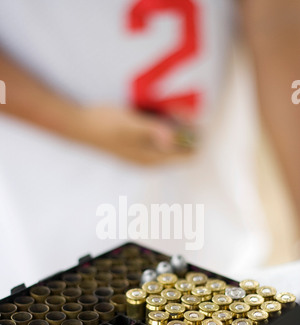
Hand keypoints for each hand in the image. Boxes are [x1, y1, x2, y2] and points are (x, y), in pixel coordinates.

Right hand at [78, 106, 195, 164]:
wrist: (80, 125)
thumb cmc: (104, 124)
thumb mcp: (130, 124)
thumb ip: (152, 130)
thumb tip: (173, 138)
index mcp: (152, 159)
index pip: (188, 156)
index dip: (196, 138)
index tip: (194, 119)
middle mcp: (152, 160)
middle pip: (182, 149)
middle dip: (187, 130)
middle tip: (181, 109)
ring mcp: (145, 154)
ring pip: (172, 142)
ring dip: (176, 126)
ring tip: (171, 108)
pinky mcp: (139, 145)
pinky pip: (161, 138)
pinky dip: (165, 126)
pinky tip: (159, 112)